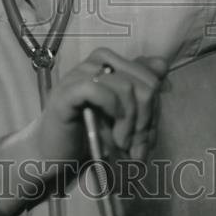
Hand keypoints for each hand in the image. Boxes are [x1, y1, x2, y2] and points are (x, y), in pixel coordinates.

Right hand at [34, 47, 167, 164]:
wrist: (53, 153)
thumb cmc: (88, 132)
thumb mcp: (122, 114)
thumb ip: (141, 91)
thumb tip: (162, 65)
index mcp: (110, 62)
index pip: (150, 78)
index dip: (154, 111)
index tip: (146, 140)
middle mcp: (95, 62)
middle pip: (143, 82)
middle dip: (146, 121)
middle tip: (136, 148)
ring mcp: (79, 75)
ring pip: (125, 87)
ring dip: (129, 124)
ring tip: (122, 145)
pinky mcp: (66, 93)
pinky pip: (97, 89)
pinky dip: (111, 113)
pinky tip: (110, 133)